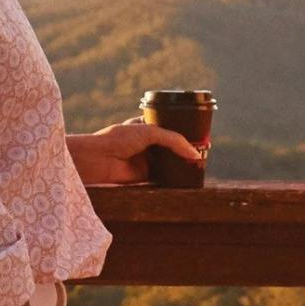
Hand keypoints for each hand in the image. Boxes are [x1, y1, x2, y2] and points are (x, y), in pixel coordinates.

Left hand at [66, 117, 204, 185]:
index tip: (201, 135)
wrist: (99, 159)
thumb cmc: (118, 139)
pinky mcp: (145, 177)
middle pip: (172, 147)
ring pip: (170, 162)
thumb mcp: (150, 132)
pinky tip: (188, 178)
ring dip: (183, 164)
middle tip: (205, 151)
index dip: (184, 131)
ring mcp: (146, 160)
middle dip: (187, 150)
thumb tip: (194, 154)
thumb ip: (174, 140)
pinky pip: (164, 178)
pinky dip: (175, 179)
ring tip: (201, 164)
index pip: (170, 127)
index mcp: (146, 126)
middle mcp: (147, 143)